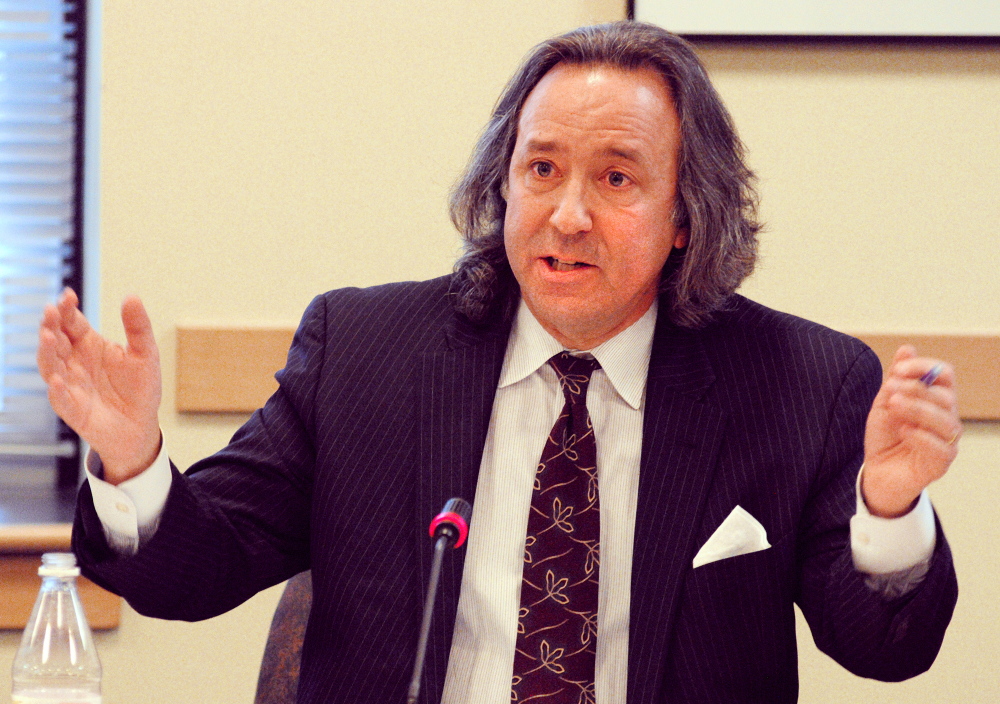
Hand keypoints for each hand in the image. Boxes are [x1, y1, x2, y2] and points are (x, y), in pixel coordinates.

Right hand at [38, 289, 162, 483]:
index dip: (67, 309)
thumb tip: (132, 297)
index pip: (72, 322)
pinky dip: (58, 390)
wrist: (140, 426)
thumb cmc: (139, 389)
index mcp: (89, 344)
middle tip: (50, 312)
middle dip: (51, 325)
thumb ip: (138, 327)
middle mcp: (74, 362)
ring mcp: (70, 384)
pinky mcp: (72, 408)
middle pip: (56, 340)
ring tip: (49, 337)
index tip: (68, 296)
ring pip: (50, 366)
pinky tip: (59, 381)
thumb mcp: (145, 353)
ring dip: (47, 352)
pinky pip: (61, 399)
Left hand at [862, 345, 960, 516]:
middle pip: (946, 396)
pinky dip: (921, 436)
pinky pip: (941, 448)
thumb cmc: (885, 435)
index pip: (945, 375)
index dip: (925, 367)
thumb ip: (896, 379)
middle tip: (891, 390)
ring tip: (893, 405)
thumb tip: (907, 349)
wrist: (877, 471)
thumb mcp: (885, 403)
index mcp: (936, 399)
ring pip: (946, 420)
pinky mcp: (940, 464)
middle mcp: (946, 418)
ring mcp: (946, 441)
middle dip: (917, 388)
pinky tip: (903, 430)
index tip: (898, 369)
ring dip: (917, 408)